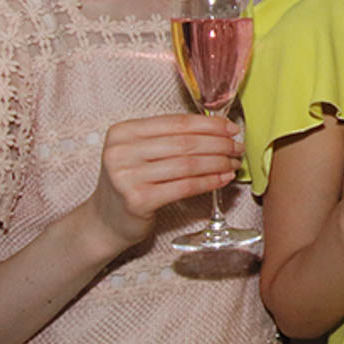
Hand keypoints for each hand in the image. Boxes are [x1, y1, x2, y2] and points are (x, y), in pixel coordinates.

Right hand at [87, 113, 243, 251]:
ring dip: (218, 163)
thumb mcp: (139, 153)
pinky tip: (223, 179)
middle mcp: (121, 152)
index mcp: (123, 132)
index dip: (208, 124)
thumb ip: (168, 138)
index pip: (176, 122)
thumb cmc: (131, 182)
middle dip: (218, 144)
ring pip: (187, 164)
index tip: (230, 128)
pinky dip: (209, 181)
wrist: (106, 220)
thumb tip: (217, 129)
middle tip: (237, 147)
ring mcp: (128, 177)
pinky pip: (184, 186)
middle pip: (184, 143)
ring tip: (233, 163)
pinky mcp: (139, 200)